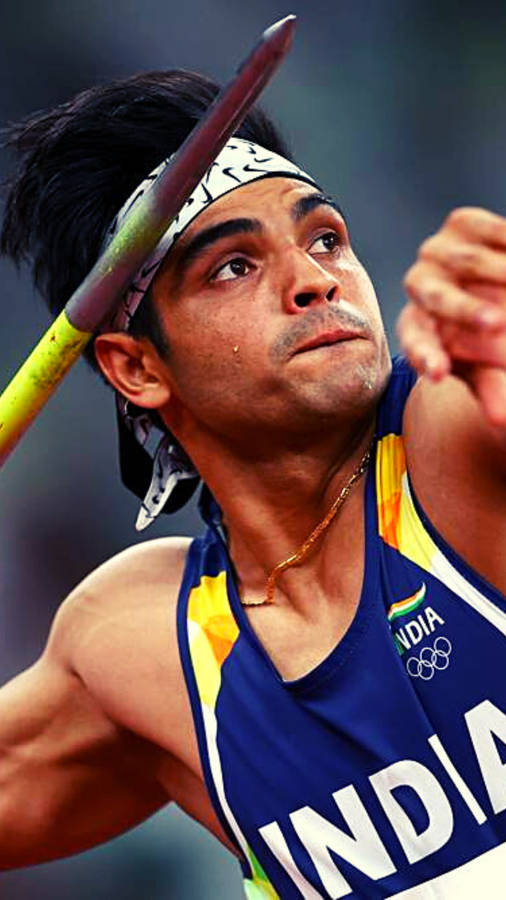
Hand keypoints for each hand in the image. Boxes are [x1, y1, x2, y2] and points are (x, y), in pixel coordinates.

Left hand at [398, 207, 505, 424]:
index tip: (440, 374)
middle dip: (467, 310)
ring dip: (496, 272)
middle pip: (436, 298)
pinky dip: (505, 240)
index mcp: (419, 326)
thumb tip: (500, 422)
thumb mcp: (489, 367)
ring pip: (465, 261)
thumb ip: (491, 389)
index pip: (416, 342)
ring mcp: (437, 253)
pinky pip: (483, 227)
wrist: (493, 291)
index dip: (426, 357)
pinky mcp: (461, 223)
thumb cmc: (487, 341)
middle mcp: (420, 287)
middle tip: (497, 323)